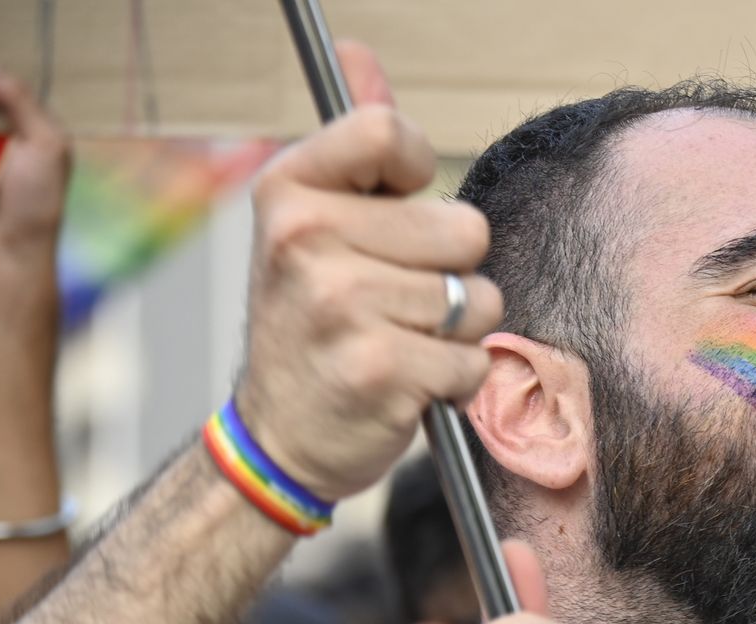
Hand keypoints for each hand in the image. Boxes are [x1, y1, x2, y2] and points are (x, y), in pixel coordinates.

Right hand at [237, 42, 501, 502]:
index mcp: (289, 192)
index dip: (420, 173)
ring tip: (401, 345)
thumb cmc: (312, 326)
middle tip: (398, 303)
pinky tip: (408, 386)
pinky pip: (472, 359)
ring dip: (455, 332)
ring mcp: (341, 306)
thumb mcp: (313, 228)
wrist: (279, 437)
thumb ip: (354, 149)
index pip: (390, 134)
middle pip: (464, 227)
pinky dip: (456, 382)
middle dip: (453, 273)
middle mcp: (306, 241)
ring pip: (476, 298)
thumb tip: (358, 55)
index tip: (398, 207)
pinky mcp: (380, 370)